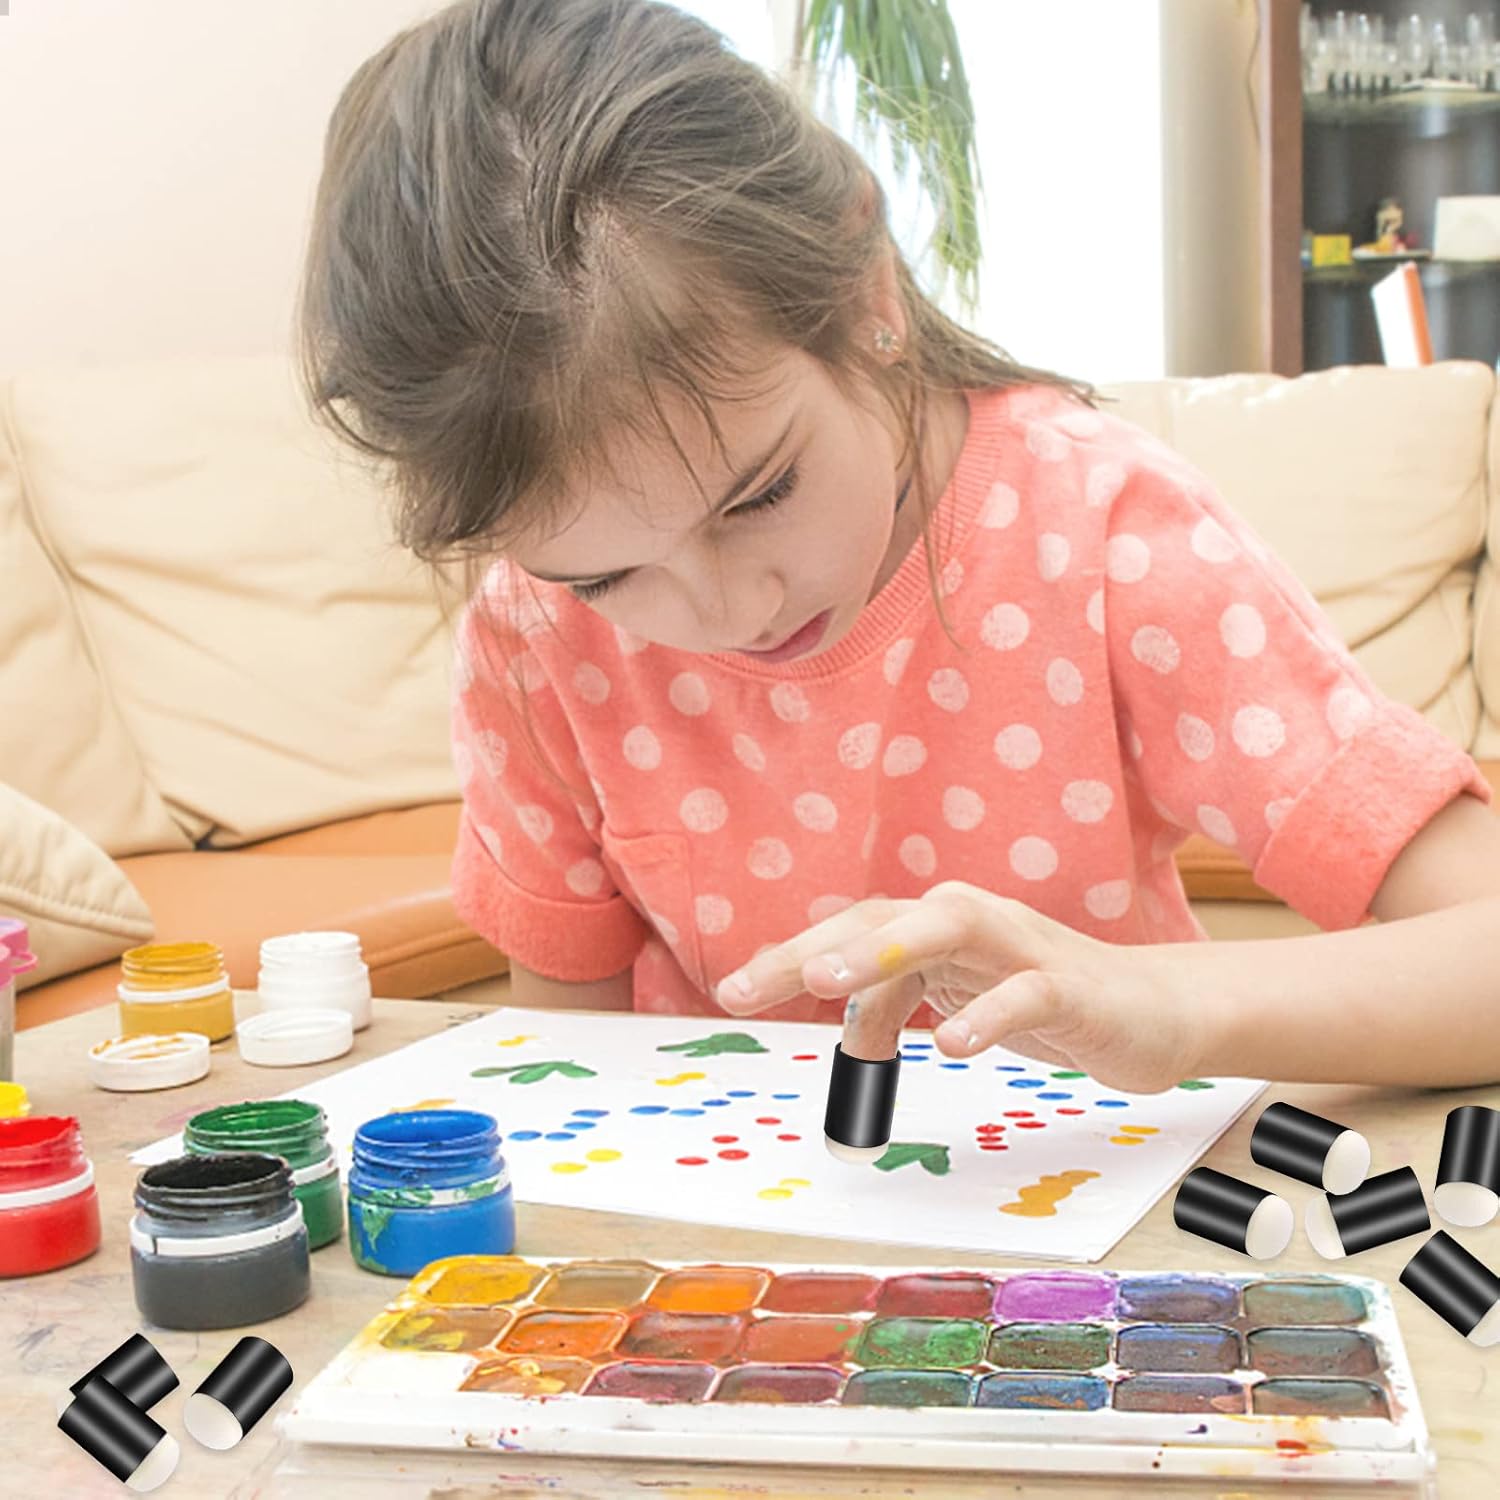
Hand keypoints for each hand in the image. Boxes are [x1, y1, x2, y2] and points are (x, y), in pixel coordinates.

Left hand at [714, 880, 1205, 1093]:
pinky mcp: (1071, 986)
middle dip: (821, 945)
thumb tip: (843, 1036)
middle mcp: (972, 922)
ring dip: (887, 949)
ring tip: (829, 978)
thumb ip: (899, 1010)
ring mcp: (1022, 948)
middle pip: (887, 916)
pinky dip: (988, 1013)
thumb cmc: (1045, 998)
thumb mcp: (956, 1004)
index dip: (792, 956)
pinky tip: (955, 1043)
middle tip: (760, 981)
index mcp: (936, 928)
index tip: (734, 991)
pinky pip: (1026, 992)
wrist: (1154, 1009)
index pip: (854, 931)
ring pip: (951, 926)